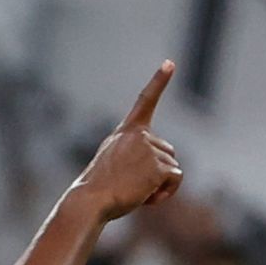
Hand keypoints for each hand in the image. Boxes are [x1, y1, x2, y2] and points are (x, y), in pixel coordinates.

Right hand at [71, 62, 182, 219]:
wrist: (89, 201)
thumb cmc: (97, 189)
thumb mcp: (112, 164)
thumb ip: (133, 156)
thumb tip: (153, 166)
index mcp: (125, 132)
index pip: (145, 101)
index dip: (159, 81)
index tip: (169, 63)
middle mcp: (139, 136)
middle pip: (167, 151)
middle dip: (158, 170)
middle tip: (134, 185)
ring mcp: (149, 150)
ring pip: (172, 166)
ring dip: (161, 184)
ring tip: (137, 192)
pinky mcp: (157, 167)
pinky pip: (176, 178)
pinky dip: (167, 192)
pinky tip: (149, 199)